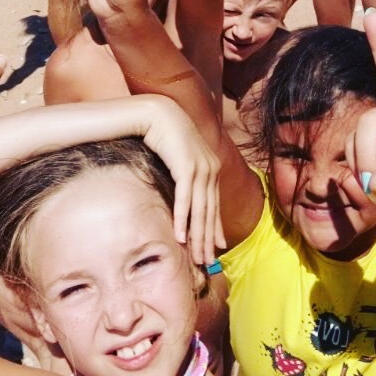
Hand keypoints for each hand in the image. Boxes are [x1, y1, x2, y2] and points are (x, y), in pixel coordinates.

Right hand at [142, 97, 225, 264]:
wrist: (157, 113)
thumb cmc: (165, 135)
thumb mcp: (180, 157)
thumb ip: (185, 173)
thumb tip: (183, 189)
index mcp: (212, 168)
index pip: (215, 204)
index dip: (216, 228)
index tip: (217, 247)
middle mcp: (211, 169)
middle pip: (210, 211)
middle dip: (208, 239)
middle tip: (207, 262)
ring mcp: (200, 168)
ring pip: (200, 209)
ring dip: (198, 235)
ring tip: (196, 256)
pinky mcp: (186, 166)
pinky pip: (185, 198)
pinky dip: (183, 218)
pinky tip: (181, 236)